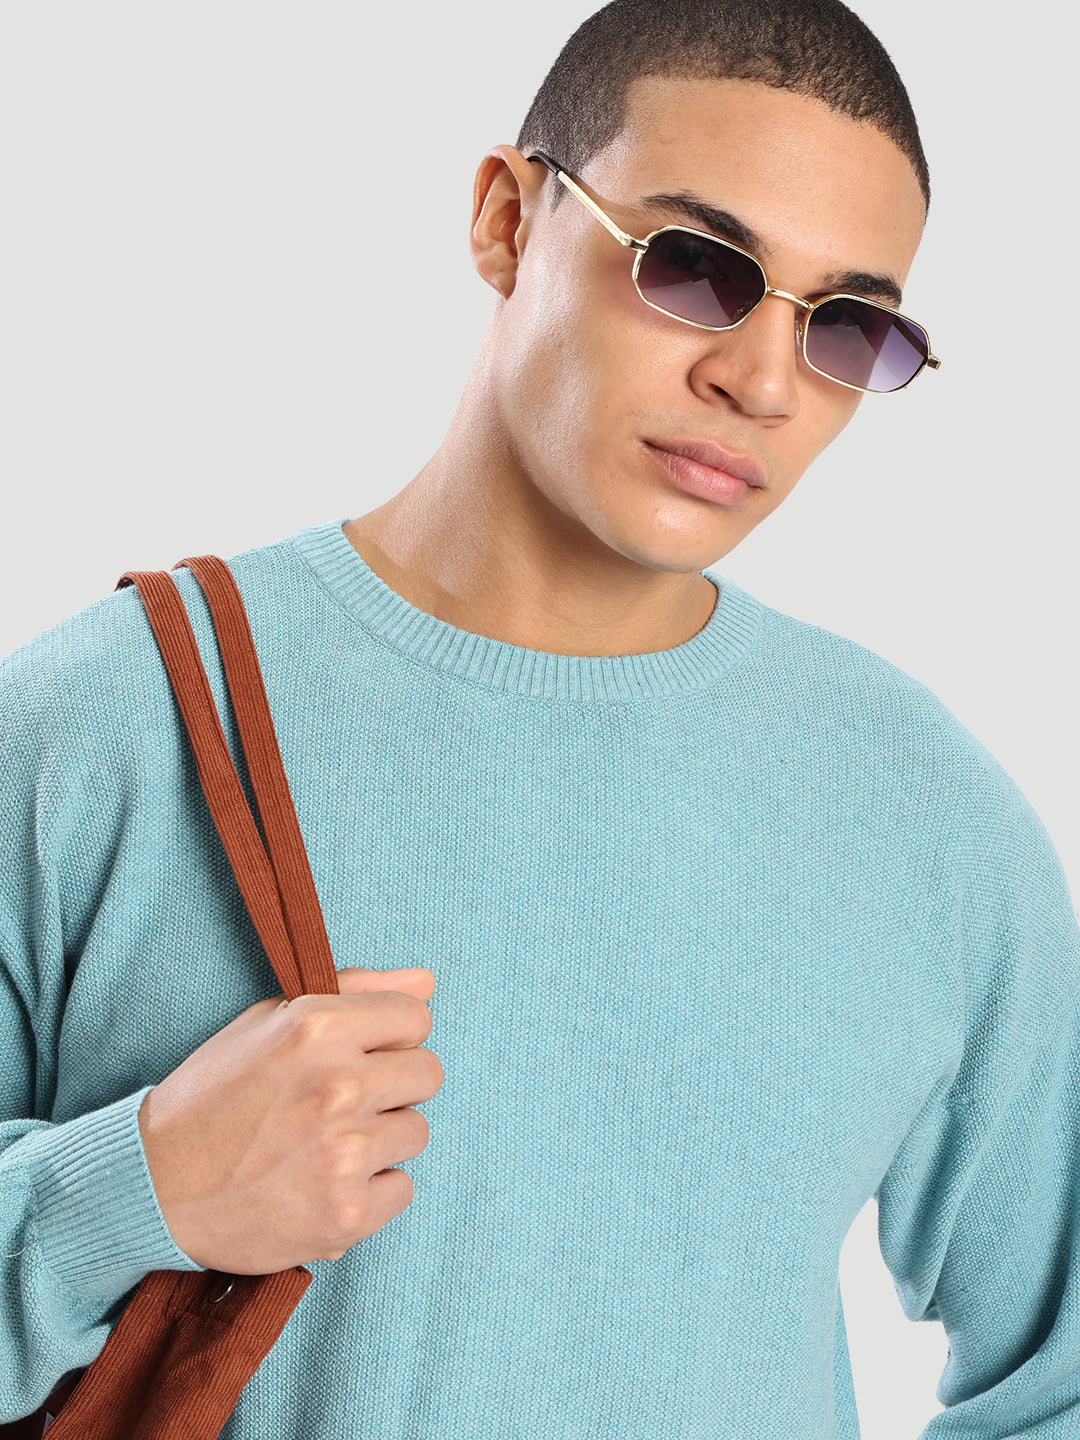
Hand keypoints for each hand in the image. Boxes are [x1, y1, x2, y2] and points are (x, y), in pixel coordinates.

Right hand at [137, 965, 441, 1272]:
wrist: (156, 1186)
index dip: (391, 1035)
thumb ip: (353, 990)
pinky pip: (402, 1188)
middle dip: (393, 1084)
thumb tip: (425, 982)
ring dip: (381, 1138)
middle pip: (427, 1074)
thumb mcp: (269, 1021)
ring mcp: (345, 1153)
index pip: (416, 1017)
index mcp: (319, 1028)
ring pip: (416, 1132)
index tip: (364, 1053)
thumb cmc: (214, 1096)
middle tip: (344, 1102)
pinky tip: (326, 1183)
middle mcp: (339, 1086)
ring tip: (327, 1144)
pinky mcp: (346, 1213)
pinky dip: (371, 1191)